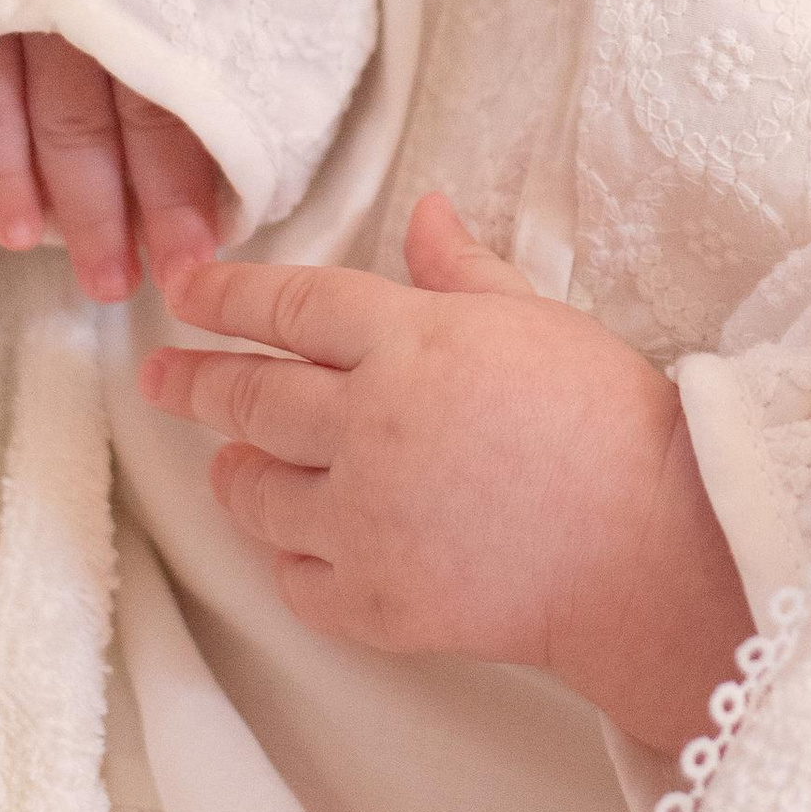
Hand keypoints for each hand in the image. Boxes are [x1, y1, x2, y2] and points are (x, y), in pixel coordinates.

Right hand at [0, 31, 221, 302]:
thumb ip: (214, 28)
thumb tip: (227, 142)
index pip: (192, 91)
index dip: (196, 174)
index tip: (208, 248)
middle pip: (140, 111)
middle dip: (156, 206)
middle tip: (175, 279)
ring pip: (65, 118)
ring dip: (86, 207)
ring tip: (106, 280)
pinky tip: (16, 232)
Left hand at [143, 194, 751, 750]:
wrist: (650, 548)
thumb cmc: (610, 422)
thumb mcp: (536, 319)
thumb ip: (463, 271)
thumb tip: (424, 211)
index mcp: (409, 341)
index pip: (290, 306)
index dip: (228, 296)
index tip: (187, 294)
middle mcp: (367, 424)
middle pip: (253, 395)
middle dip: (194, 381)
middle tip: (159, 377)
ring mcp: (363, 518)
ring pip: (258, 491)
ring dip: (235, 471)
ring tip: (228, 463)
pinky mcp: (374, 600)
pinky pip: (297, 576)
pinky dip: (289, 556)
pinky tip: (297, 542)